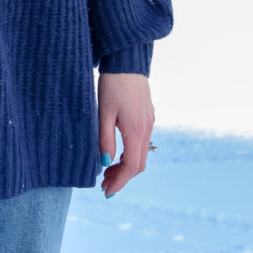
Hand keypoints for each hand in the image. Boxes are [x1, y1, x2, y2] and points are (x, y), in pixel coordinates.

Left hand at [98, 72, 154, 197]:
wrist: (127, 60)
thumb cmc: (112, 84)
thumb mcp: (103, 112)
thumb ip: (105, 138)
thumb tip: (104, 163)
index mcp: (136, 131)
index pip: (131, 167)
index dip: (120, 182)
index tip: (106, 191)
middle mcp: (147, 129)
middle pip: (138, 164)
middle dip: (122, 177)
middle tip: (104, 184)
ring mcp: (149, 122)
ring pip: (141, 153)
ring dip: (126, 166)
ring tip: (107, 171)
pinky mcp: (147, 116)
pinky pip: (142, 142)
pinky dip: (130, 153)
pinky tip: (117, 152)